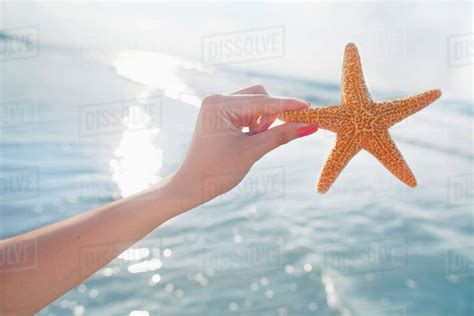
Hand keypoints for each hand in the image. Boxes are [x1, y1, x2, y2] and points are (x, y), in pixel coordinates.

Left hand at [172, 85, 317, 205]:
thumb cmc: (218, 171)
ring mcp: (217, 107)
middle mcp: (217, 100)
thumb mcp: (252, 151)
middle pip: (259, 96)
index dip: (287, 105)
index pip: (262, 101)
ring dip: (263, 120)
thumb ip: (281, 135)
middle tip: (275, 134)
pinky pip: (246, 112)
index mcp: (220, 105)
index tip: (309, 107)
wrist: (192, 185)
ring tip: (255, 141)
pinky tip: (251, 138)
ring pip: (254, 104)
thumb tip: (309, 125)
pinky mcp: (220, 115)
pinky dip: (255, 124)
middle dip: (271, 114)